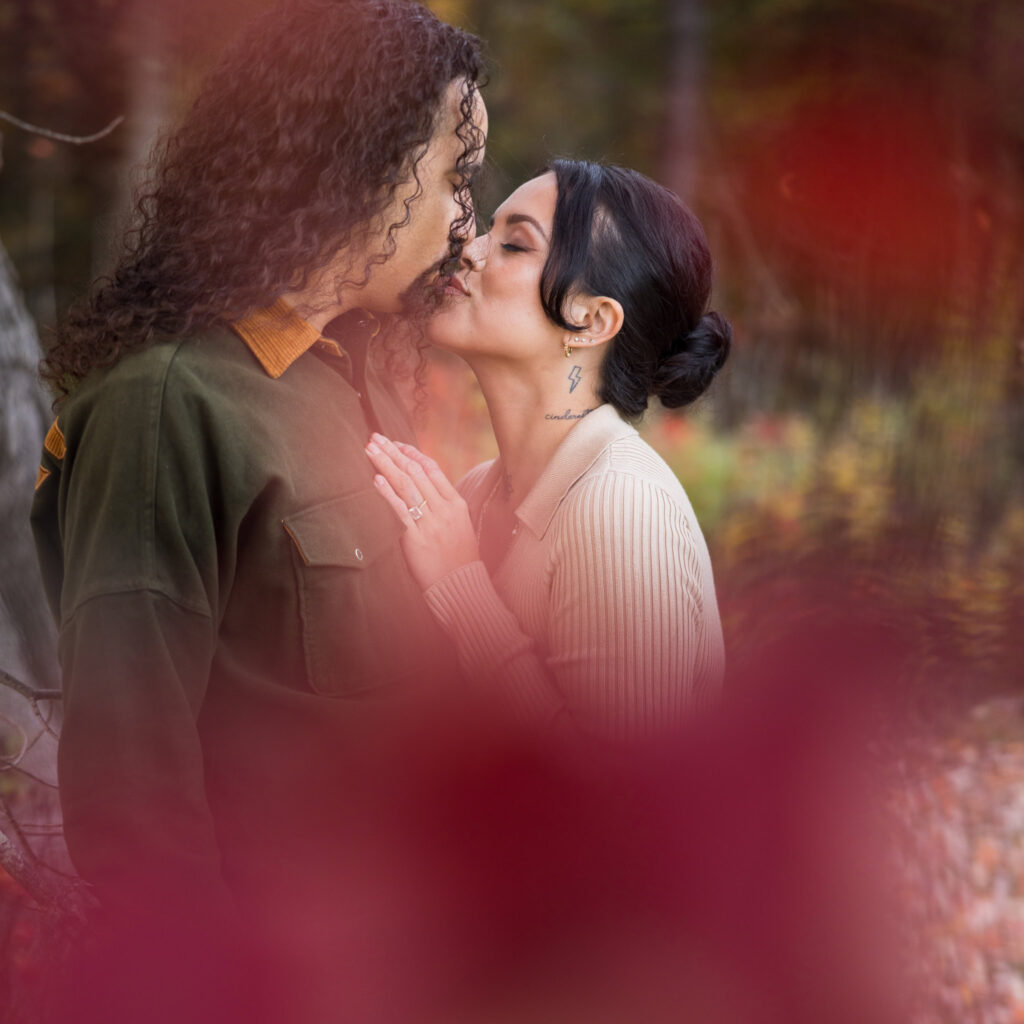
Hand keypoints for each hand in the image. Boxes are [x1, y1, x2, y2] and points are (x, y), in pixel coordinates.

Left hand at [365, 433, 480, 589]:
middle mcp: (444, 509)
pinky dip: (388, 494)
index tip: (395, 443)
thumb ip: (443, 505)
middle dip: (393, 452)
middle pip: (415, 472)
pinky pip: (400, 511)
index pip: (431, 468)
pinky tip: (376, 479)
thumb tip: (422, 487)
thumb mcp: (459, 525)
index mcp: (456, 503)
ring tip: (370, 450)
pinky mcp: (416, 538)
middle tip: (375, 437)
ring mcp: (431, 523)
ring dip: (386, 465)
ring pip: (406, 486)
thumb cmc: (459, 557)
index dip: (411, 453)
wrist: (461, 584)